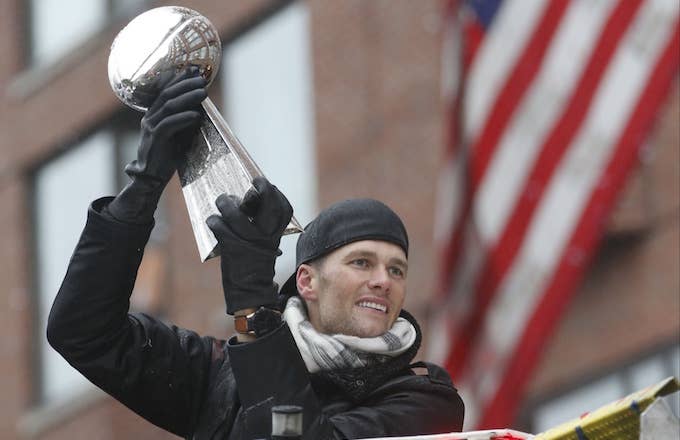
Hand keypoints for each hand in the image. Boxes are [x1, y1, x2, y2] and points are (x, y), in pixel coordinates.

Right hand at [125, 69, 207, 184]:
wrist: (153, 177)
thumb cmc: (168, 156)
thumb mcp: (178, 134)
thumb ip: (186, 120)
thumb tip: (202, 107)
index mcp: (154, 114)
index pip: (167, 91)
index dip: (180, 79)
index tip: (195, 70)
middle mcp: (150, 117)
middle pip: (168, 95)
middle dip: (186, 85)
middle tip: (202, 79)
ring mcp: (150, 128)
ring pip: (169, 107)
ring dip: (188, 98)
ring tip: (204, 93)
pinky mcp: (155, 139)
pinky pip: (169, 125)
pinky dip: (184, 118)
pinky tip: (196, 115)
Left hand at [207, 177, 292, 314]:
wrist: (251, 292)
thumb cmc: (255, 266)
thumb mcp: (265, 246)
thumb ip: (261, 227)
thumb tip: (244, 204)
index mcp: (276, 236)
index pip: (284, 209)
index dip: (276, 194)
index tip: (266, 185)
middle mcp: (266, 237)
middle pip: (267, 204)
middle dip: (261, 188)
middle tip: (254, 182)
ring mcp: (250, 242)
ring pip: (237, 214)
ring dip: (226, 204)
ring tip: (223, 200)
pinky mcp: (233, 248)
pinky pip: (221, 227)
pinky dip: (214, 221)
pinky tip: (212, 220)